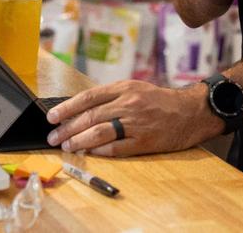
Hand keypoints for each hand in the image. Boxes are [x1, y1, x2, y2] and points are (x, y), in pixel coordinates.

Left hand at [46, 80, 220, 156]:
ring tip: (67, 146)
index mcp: (124, 88)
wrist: (191, 111)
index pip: (88, 97)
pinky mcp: (144, 141)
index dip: (67, 107)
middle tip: (54, 137)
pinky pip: (116, 149)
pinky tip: (90, 153)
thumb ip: (111, 97)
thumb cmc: (160, 101)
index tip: (51, 116)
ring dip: (79, 141)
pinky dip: (100, 152)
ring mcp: (136, 123)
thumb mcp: (135, 89)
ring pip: (100, 133)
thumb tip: (81, 109)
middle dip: (67, 128)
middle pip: (90, 116)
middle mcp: (129, 104)